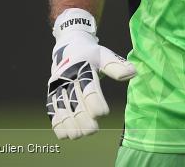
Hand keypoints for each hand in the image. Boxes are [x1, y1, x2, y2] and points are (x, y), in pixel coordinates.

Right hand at [46, 9, 135, 139]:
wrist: (68, 48)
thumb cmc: (91, 55)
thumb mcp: (104, 55)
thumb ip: (116, 66)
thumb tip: (133, 73)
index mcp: (81, 65)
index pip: (88, 85)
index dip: (94, 100)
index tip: (103, 114)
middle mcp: (66, 76)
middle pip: (74, 99)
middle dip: (82, 116)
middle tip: (93, 130)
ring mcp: (57, 86)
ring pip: (61, 107)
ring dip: (69, 122)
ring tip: (81, 135)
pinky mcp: (51, 94)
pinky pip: (52, 110)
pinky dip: (57, 123)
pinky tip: (66, 135)